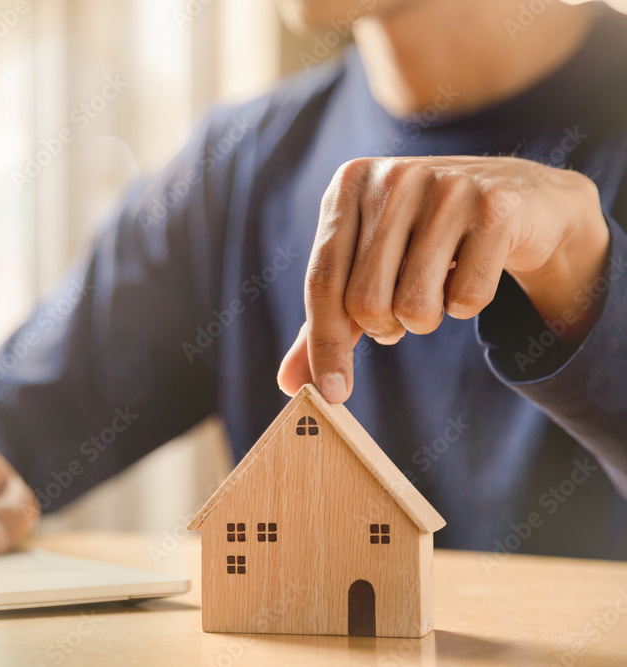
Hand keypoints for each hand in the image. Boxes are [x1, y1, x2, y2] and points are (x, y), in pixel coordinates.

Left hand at [277, 156, 609, 402]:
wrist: (522, 201)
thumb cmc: (425, 241)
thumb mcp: (368, 270)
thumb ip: (326, 325)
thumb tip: (289, 383)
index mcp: (349, 183)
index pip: (323, 280)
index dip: (324, 344)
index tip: (329, 394)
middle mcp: (394, 178)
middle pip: (365, 301)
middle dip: (384, 327)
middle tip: (401, 312)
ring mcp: (448, 186)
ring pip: (415, 306)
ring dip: (425, 320)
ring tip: (437, 287)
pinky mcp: (496, 207)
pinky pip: (467, 300)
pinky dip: (467, 307)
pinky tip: (474, 271)